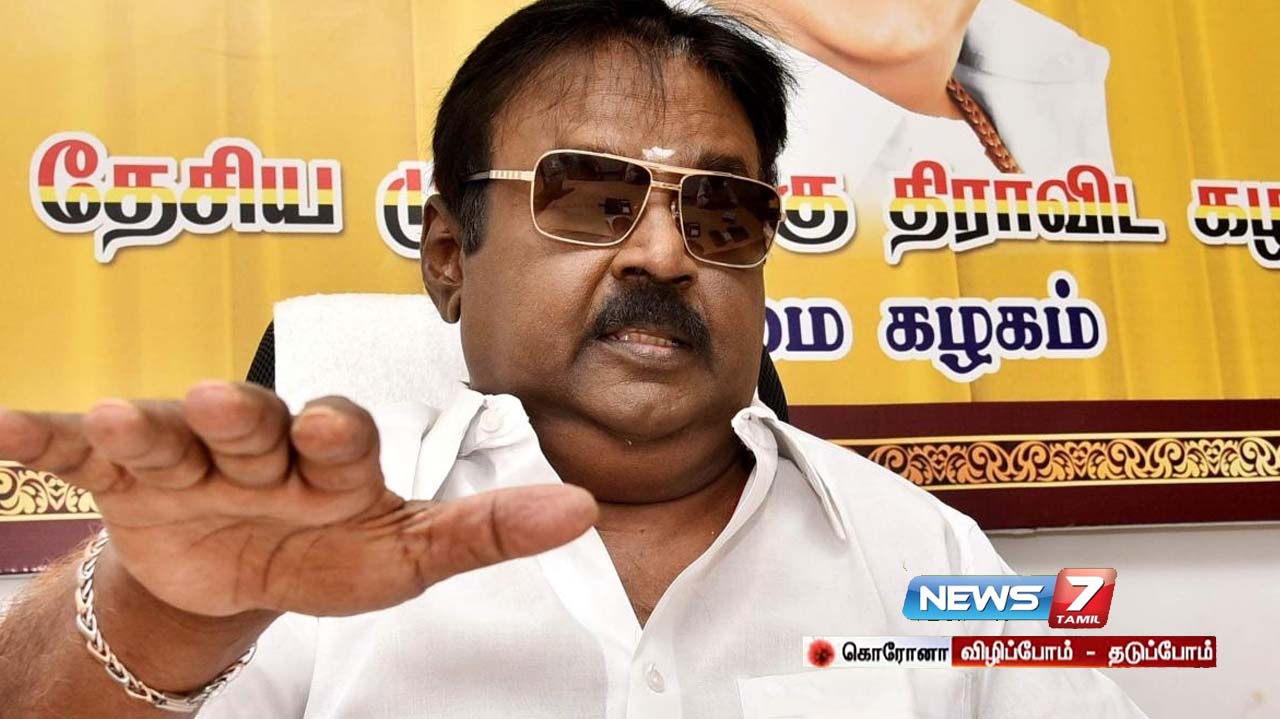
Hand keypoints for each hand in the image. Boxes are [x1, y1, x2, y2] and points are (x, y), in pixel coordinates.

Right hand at [0, 382, 597, 618]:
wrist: (241, 566)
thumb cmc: (332, 549)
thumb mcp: (407, 552)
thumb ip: (487, 531)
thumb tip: (585, 512)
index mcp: (332, 462)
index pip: (340, 438)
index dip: (336, 435)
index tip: (337, 431)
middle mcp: (262, 444)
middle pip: (253, 427)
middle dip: (241, 419)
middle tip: (229, 405)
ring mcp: (190, 454)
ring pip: (171, 432)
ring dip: (147, 425)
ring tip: (118, 419)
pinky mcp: (125, 471)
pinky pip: (83, 450)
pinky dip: (47, 439)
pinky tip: (9, 431)